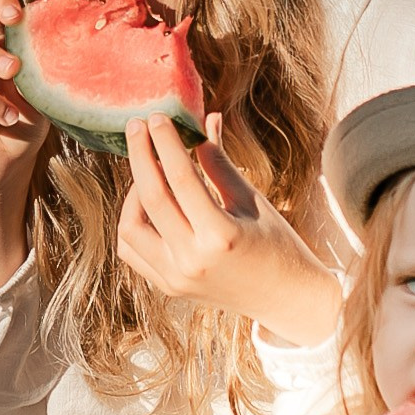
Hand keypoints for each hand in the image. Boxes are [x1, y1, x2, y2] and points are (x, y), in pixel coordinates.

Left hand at [116, 115, 340, 344]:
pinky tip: (147, 203)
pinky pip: (132, 250)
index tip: (156, 116)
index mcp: (221, 236)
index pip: (182, 179)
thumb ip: (219, 162)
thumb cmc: (276, 243)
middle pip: (151, 198)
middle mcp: (192, 260)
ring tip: (149, 171)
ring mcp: (176, 278)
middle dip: (140, 155)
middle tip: (137, 126)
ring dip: (132, 193)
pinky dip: (132, 222)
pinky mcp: (168, 287)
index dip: (166, 142)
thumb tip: (204, 118)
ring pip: (130, 227)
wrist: (285, 298)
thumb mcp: (251, 199)